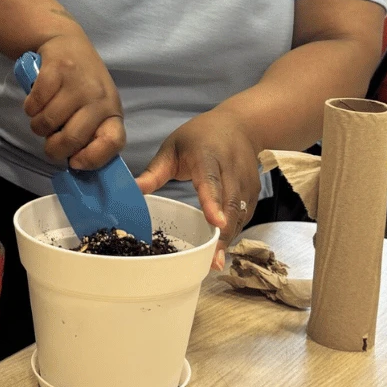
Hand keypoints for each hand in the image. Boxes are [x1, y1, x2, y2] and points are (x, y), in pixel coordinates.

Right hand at [24, 29, 125, 168]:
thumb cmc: (82, 84)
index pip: (113, 142)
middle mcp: (99, 97)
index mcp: (113, 110)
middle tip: (50, 142)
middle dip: (53, 149)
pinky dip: (29, 108)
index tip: (75, 162)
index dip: (92, 159)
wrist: (67, 41)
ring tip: (44, 116)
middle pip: (72, 139)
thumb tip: (75, 165)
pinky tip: (37, 100)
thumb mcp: (95, 108)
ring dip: (38, 126)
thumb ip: (90, 133)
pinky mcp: (57, 70)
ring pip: (47, 123)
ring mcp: (78, 82)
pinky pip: (34, 105)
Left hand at [135, 109, 261, 270]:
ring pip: (240, 215)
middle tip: (213, 261)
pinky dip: (234, 233)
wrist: (240, 125)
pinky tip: (221, 248)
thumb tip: (132, 191)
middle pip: (230, 205)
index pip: (211, 181)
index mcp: (207, 155)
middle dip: (223, 234)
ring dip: (229, 239)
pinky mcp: (254, 193)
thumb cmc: (200, 136)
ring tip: (215, 262)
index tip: (215, 222)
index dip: (213, 202)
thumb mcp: (172, 147)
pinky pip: (244, 217)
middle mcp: (231, 169)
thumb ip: (155, 172)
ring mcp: (246, 182)